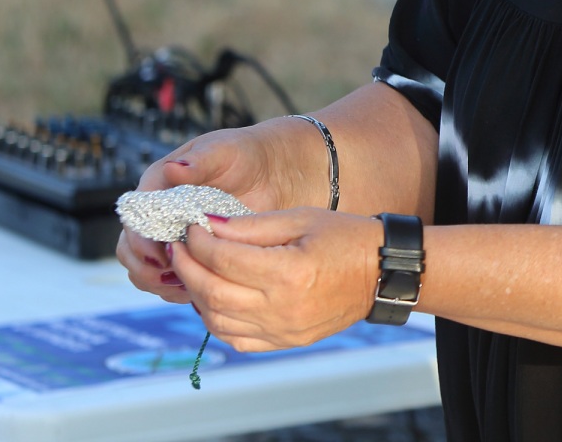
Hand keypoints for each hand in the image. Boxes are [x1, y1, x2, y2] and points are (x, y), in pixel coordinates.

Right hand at [115, 119, 320, 299]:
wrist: (268, 174)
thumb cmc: (242, 155)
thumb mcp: (221, 152)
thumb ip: (198, 162)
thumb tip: (173, 169)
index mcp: (157, 187)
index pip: (134, 219)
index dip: (141, 242)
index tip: (162, 255)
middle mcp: (158, 215)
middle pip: (130, 250)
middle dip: (145, 269)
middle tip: (172, 276)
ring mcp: (173, 237)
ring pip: (146, 271)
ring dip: (160, 284)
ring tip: (187, 287)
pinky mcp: (191, 255)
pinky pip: (171, 280)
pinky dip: (179, 289)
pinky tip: (200, 290)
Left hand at [171, 209, 382, 351]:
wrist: (381, 273)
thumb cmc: (346, 238)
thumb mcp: (301, 218)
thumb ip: (252, 225)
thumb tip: (209, 225)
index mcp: (289, 272)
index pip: (224, 259)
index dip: (199, 241)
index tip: (192, 226)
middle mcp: (282, 308)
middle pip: (211, 293)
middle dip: (187, 267)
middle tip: (180, 247)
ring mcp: (282, 331)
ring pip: (216, 320)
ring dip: (195, 294)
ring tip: (192, 269)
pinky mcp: (285, 342)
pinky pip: (235, 339)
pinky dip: (215, 319)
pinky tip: (212, 297)